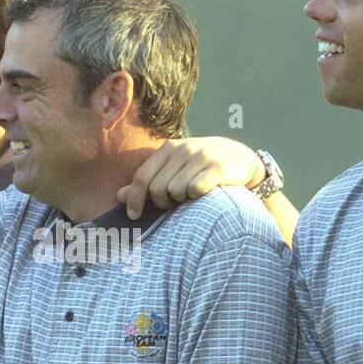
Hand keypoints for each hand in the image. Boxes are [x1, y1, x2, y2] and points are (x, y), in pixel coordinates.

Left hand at [117, 136, 264, 218]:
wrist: (242, 159)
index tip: (134, 215)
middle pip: (158, 188)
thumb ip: (148, 182)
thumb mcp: (175, 169)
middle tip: (175, 203)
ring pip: (176, 191)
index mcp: (169, 148)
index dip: (135, 199)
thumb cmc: (202, 168)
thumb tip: (120, 196)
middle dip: (163, 203)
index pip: (142, 177)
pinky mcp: (218, 167)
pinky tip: (204, 194)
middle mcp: (183, 149)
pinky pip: (195, 190)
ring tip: (191, 196)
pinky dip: (197, 197)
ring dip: (182, 201)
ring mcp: (201, 156)